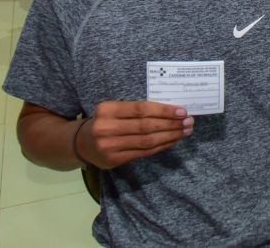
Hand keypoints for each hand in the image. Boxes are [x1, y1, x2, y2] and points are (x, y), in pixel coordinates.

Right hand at [76, 101, 192, 168]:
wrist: (81, 143)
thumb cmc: (106, 121)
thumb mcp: (114, 110)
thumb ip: (137, 110)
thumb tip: (172, 110)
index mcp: (107, 109)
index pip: (141, 109)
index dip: (163, 110)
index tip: (182, 111)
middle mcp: (106, 128)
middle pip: (146, 126)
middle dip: (171, 124)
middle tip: (189, 122)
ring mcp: (109, 146)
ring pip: (147, 141)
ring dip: (170, 136)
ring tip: (185, 131)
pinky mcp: (114, 160)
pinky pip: (144, 152)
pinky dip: (161, 146)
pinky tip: (173, 140)